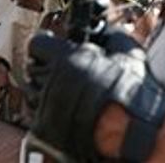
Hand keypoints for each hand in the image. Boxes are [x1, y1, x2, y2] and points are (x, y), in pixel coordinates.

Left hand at [26, 29, 164, 161]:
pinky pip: (37, 114)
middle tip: (62, 71)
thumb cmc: (130, 94)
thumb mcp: (127, 52)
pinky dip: (47, 111)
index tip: (52, 46)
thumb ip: (111, 36)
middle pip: (33, 68)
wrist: (132, 133)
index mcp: (64, 59)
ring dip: (44, 90)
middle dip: (45, 67)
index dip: (46, 44)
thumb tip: (106, 32)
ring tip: (64, 93)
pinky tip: (63, 112)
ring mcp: (45, 107)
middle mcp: (50, 82)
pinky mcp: (45, 130)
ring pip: (32, 92)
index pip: (36, 44)